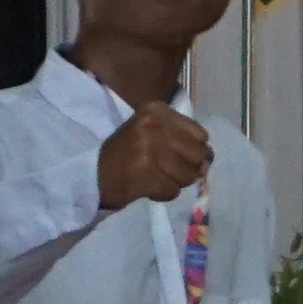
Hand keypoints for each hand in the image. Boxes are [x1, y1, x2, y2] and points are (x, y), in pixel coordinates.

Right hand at [97, 104, 216, 212]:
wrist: (93, 172)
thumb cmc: (128, 152)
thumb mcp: (154, 132)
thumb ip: (183, 140)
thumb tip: (209, 160)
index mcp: (157, 109)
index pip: (201, 136)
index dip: (194, 152)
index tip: (176, 156)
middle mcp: (152, 124)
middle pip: (196, 156)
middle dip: (187, 170)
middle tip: (166, 171)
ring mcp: (146, 148)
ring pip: (187, 175)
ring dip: (175, 182)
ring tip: (155, 177)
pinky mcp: (142, 172)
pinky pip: (172, 190)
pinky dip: (163, 193)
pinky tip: (148, 186)